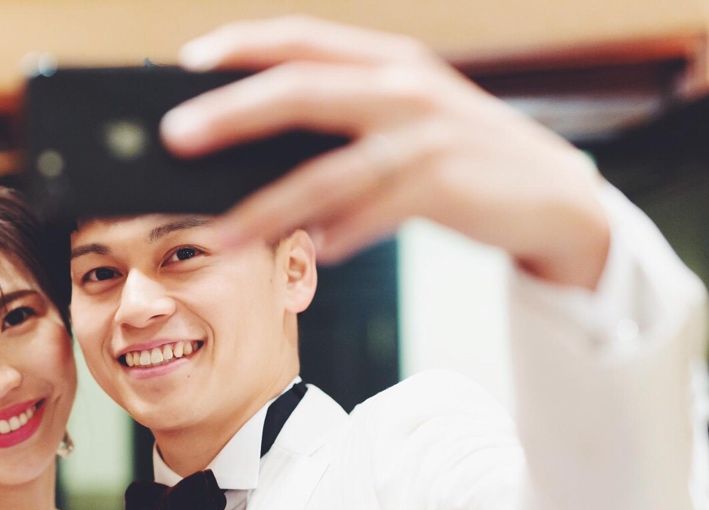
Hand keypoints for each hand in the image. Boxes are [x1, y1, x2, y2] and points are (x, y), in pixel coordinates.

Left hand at [161, 16, 609, 289]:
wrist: (551, 194)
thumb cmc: (458, 157)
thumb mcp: (402, 118)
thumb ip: (341, 119)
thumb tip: (255, 150)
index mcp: (386, 61)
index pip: (301, 38)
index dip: (241, 44)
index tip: (186, 61)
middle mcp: (402, 86)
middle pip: (300, 91)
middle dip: (231, 113)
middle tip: (175, 136)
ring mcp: (424, 134)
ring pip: (326, 172)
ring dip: (268, 208)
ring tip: (224, 235)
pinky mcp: (443, 184)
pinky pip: (371, 217)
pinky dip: (338, 236)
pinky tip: (315, 253)